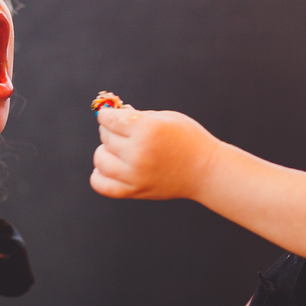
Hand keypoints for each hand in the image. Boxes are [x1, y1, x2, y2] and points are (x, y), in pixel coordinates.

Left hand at [91, 106, 221, 199]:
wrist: (206, 171)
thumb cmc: (189, 140)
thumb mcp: (167, 118)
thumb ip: (138, 116)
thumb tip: (112, 114)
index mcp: (147, 129)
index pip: (109, 119)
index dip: (107, 114)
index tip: (110, 114)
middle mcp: (138, 152)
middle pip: (105, 137)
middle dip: (110, 130)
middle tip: (123, 131)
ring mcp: (135, 174)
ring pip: (100, 159)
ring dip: (105, 151)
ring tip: (118, 150)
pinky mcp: (134, 191)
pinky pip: (101, 185)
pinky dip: (99, 176)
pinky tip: (109, 168)